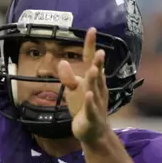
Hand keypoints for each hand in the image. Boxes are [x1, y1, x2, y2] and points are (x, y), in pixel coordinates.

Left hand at [58, 27, 110, 145]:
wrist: (93, 133)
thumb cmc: (84, 108)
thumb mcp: (73, 92)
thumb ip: (68, 77)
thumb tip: (61, 63)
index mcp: (93, 81)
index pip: (91, 60)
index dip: (91, 46)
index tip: (92, 30)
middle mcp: (98, 89)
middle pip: (97, 73)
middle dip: (98, 63)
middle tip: (100, 51)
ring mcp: (96, 103)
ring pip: (95, 90)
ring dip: (95, 79)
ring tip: (95, 68)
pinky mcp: (91, 117)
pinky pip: (90, 108)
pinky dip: (89, 102)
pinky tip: (88, 94)